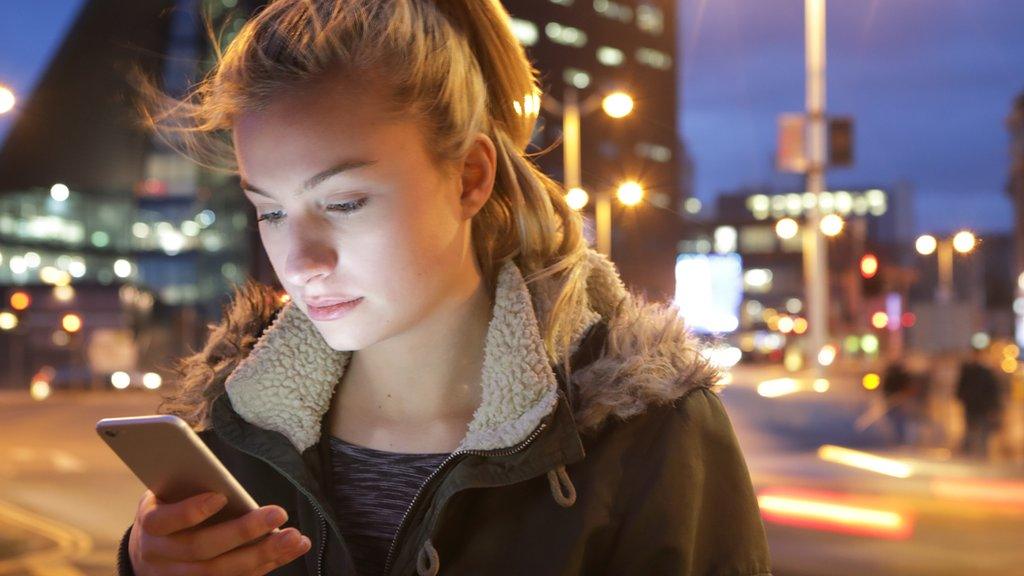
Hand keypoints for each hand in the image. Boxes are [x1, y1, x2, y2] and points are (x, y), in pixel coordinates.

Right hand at [128, 489, 311, 575]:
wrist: (151, 550)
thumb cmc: (171, 507)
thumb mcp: (171, 492)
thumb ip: (191, 485)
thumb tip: (223, 472)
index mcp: (150, 524)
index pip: (165, 520)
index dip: (191, 511)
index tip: (220, 496)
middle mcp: (160, 556)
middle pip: (202, 548)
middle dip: (243, 531)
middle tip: (279, 513)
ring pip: (221, 572)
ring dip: (264, 554)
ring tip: (295, 538)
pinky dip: (266, 565)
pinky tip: (289, 550)